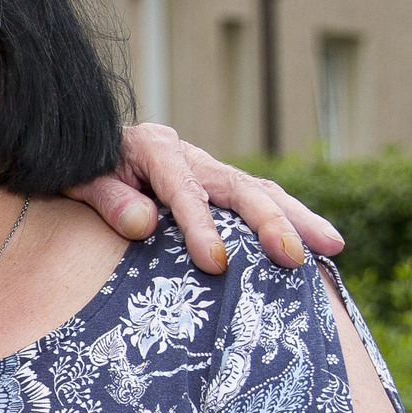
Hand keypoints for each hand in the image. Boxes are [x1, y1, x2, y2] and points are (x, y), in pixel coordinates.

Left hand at [67, 123, 344, 274]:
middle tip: (293, 257)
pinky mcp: (218, 185)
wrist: (86, 150)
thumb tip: (144, 225)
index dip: (200, 226)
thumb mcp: (80, 179)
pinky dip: (289, 218)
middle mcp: (190, 156)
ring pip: (259, 191)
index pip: (183, 190)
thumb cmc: (80, 169)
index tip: (215, 263)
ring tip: (332, 245)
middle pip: (238, 187)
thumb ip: (109, 199)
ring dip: (296, 219)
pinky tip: (318, 244)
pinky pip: (258, 199)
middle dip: (269, 222)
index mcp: (154, 149)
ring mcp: (208, 170)